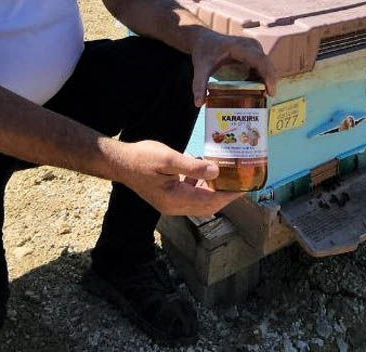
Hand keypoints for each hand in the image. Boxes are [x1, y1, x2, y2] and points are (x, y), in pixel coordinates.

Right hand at [113, 139, 242, 216]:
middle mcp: (175, 206)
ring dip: (214, 190)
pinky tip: (206, 171)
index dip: (229, 195)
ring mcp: (171, 203)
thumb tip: (216, 172)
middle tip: (241, 180)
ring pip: (200, 201)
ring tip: (228, 174)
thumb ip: (193, 167)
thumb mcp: (169, 159)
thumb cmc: (142, 158)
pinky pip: (191, 195)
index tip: (245, 186)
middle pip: (208, 205)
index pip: (210, 202)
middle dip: (225, 194)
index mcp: (176, 200)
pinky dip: (202, 186)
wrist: (119, 162)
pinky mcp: (168, 197)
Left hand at [189, 29, 278, 105]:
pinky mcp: (255, 53)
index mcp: (240, 47)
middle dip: (270, 82)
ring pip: (267, 66)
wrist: (204, 40)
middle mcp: (251, 46)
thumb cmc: (204, 51)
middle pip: (267, 64)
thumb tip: (199, 104)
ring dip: (267, 81)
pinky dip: (262, 78)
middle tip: (267, 100)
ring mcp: (254, 48)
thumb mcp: (200, 67)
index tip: (270, 92)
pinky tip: (256, 91)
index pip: (260, 61)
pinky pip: (263, 67)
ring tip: (262, 98)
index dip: (268, 76)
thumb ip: (199, 85)